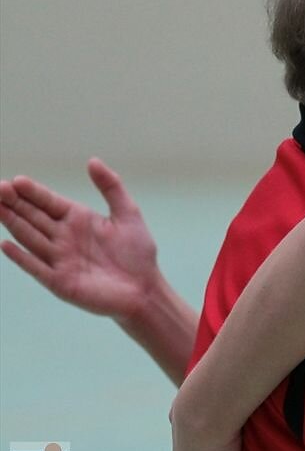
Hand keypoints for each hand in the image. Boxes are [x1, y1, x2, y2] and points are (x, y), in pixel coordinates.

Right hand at [0, 158, 159, 324]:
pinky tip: (5, 244)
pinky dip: (21, 257)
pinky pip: (36, 267)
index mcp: (77, 219)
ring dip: (12, 222)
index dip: (32, 192)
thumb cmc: (138, 253)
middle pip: (32, 216)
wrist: (145, 289)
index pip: (48, 202)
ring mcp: (59, 259)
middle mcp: (63, 237)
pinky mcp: (60, 281)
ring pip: (30, 237)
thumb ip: (111, 187)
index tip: (16, 180)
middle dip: (13, 202)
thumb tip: (92, 160)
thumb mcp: (128, 214)